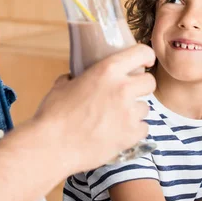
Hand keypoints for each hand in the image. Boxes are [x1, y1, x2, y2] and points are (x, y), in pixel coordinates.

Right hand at [33, 44, 155, 172]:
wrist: (51, 147)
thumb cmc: (53, 116)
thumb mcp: (62, 86)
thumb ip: (75, 78)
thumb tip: (74, 77)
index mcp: (107, 71)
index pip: (142, 53)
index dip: (145, 57)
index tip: (145, 62)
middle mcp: (123, 89)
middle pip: (150, 82)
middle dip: (141, 87)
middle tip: (129, 95)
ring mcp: (129, 113)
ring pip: (146, 107)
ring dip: (134, 111)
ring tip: (116, 118)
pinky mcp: (131, 134)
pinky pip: (143, 128)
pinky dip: (133, 131)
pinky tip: (118, 133)